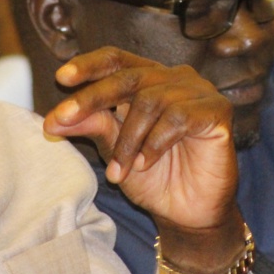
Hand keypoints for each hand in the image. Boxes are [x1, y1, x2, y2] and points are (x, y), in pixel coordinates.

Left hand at [44, 47, 237, 232]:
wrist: (188, 213)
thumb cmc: (154, 177)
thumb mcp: (114, 151)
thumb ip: (92, 126)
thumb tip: (54, 118)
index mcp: (149, 79)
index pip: (117, 60)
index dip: (89, 65)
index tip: (61, 78)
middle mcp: (175, 79)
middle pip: (128, 77)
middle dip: (93, 97)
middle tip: (65, 117)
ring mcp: (199, 92)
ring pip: (150, 100)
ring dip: (128, 140)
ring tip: (121, 170)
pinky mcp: (218, 110)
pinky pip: (177, 117)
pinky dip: (155, 144)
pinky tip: (147, 164)